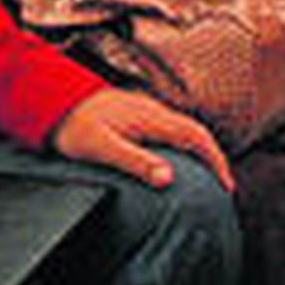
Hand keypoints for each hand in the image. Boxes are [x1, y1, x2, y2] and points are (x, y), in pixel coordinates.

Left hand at [54, 88, 233, 191]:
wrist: (58, 101)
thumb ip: (137, 161)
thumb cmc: (78, 126)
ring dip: (202, 151)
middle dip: (215, 157)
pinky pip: (174, 130)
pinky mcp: (140, 116)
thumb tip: (168, 178)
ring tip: (207, 176)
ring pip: (186, 130)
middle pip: (197, 133)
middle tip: (223, 184)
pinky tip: (178, 159)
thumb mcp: (104, 148)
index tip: (226, 184)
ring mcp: (149, 112)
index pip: (196, 137)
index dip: (216, 160)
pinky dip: (186, 146)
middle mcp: (156, 113)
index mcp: (153, 120)